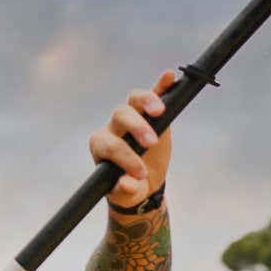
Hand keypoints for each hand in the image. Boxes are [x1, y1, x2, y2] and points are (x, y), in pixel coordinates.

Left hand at [90, 71, 174, 207]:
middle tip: (152, 142)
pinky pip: (153, 94)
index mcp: (101, 145)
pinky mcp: (151, 113)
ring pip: (133, 101)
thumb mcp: (126, 194)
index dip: (126, 157)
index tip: (141, 173)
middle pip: (120, 115)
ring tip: (160, 111)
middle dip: (136, 127)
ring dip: (147, 102)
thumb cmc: (129, 186)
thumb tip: (127, 182)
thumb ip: (125, 190)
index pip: (111, 144)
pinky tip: (169, 76)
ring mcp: (132, 117)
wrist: (141, 181)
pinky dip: (161, 85)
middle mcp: (113, 127)